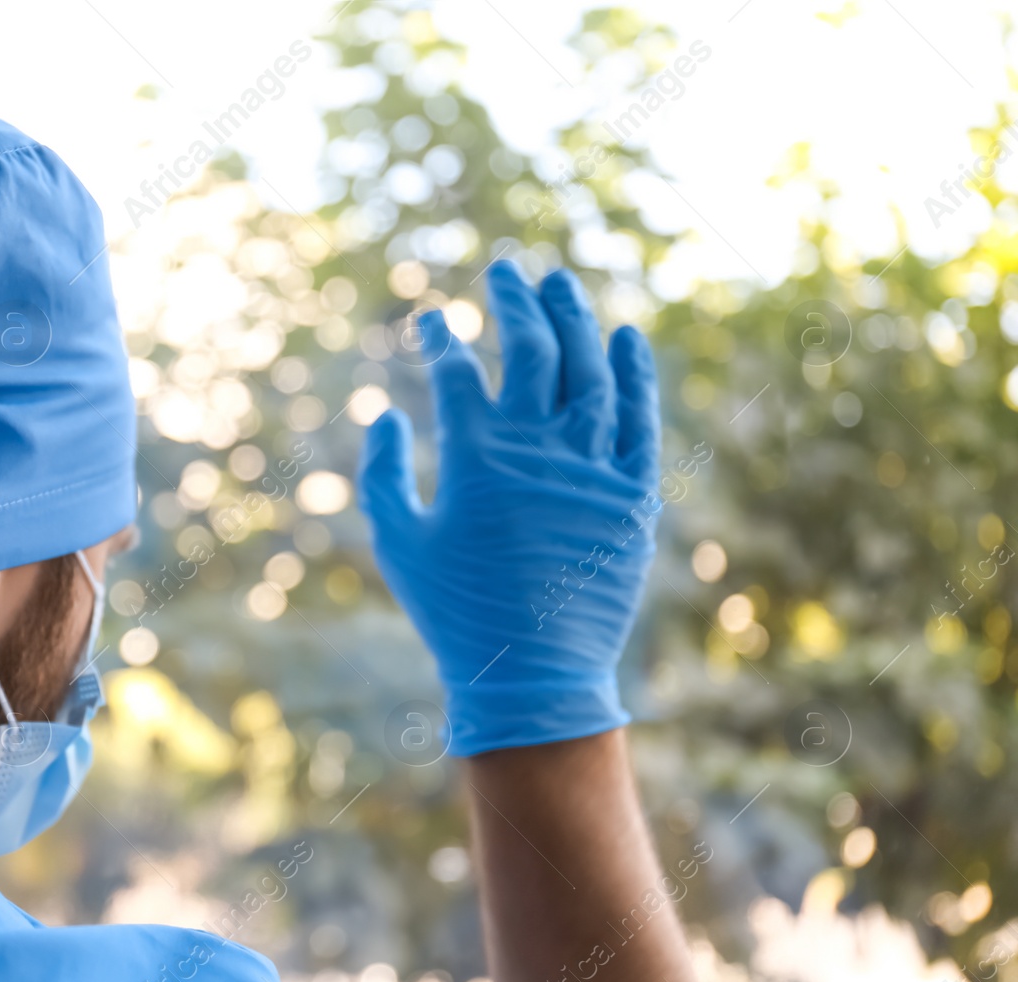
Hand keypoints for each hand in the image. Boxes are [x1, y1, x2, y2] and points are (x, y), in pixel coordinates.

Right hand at [358, 261, 660, 754]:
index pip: (457, 370)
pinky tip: (625, 337)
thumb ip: (381, 475)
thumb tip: (387, 412)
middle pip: (532, 348)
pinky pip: (638, 419)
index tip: (433, 320)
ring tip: (560, 284)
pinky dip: (634, 373)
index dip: (441, 337)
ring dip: (574, 319)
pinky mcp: (632, 493)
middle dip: (516, 300)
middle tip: (507, 268)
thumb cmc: (455, 612)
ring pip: (589, 370)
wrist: (534, 675)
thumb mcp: (398, 544)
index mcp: (474, 457)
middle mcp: (536, 447)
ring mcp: (590, 466)